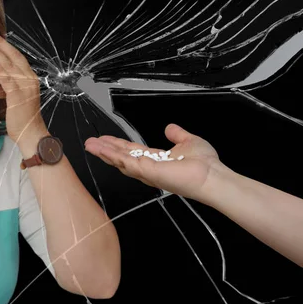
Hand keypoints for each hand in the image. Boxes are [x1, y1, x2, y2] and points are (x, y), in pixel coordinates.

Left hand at [0, 28, 46, 143]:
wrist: (31, 134)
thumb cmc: (22, 118)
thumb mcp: (13, 101)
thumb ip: (6, 91)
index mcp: (29, 78)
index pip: (16, 57)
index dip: (4, 45)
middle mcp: (30, 80)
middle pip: (14, 56)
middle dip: (0, 43)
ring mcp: (26, 87)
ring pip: (10, 65)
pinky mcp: (19, 97)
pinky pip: (8, 80)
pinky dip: (0, 69)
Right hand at [84, 123, 225, 200]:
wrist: (213, 176)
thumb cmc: (205, 165)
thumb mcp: (189, 142)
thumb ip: (177, 135)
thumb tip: (170, 128)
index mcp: (156, 160)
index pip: (131, 151)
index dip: (117, 145)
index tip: (104, 139)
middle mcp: (148, 168)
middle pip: (121, 157)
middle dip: (105, 150)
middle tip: (90, 142)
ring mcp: (147, 172)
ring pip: (120, 161)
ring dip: (104, 152)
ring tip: (90, 145)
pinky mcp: (148, 173)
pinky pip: (127, 163)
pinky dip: (113, 156)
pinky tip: (103, 149)